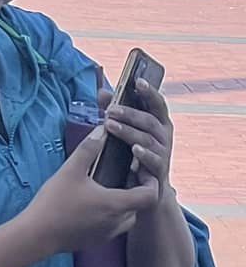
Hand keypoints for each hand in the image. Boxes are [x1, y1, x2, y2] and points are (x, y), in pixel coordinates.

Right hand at [20, 127, 161, 255]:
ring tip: (109, 186)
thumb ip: (89, 149)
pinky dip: (114, 212)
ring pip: (129, 216)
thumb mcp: (70, 170)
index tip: (138, 168)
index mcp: (117, 204)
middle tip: (125, 173)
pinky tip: (94, 202)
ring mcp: (109, 233)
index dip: (151, 181)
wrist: (38, 234)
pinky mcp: (99, 240)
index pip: (151, 195)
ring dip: (126, 201)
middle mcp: (119, 221)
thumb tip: (103, 131)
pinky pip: (115, 225)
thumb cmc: (55, 201)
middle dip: (138, 188)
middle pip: (141, 205)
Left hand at [102, 78, 176, 200]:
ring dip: (128, 130)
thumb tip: (102, 92)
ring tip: (109, 125)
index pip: (157, 103)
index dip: (150, 91)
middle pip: (149, 120)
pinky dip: (144, 154)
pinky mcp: (160, 170)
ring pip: (148, 138)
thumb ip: (115, 110)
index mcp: (158, 121)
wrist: (146, 186)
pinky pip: (154, 160)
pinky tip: (134, 149)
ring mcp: (164, 152)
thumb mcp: (126, 128)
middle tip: (110, 110)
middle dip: (129, 113)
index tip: (138, 80)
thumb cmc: (133, 150)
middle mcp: (164, 135)